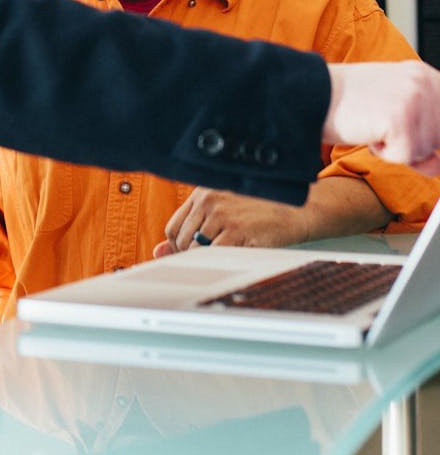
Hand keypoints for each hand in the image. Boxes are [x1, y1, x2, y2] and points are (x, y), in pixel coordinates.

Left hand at [153, 187, 306, 257]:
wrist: (296, 209)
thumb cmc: (259, 211)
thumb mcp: (222, 210)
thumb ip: (191, 227)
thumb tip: (158, 251)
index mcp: (203, 192)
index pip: (174, 226)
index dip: (178, 246)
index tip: (191, 254)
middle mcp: (209, 200)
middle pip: (180, 240)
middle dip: (190, 256)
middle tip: (211, 259)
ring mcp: (222, 215)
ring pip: (195, 250)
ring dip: (205, 260)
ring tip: (225, 256)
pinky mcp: (237, 230)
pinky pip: (213, 255)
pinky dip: (218, 262)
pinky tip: (233, 258)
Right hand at [325, 61, 439, 174]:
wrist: (311, 95)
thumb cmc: (347, 103)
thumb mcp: (393, 105)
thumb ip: (422, 125)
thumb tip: (438, 163)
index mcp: (425, 75)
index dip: (431, 137)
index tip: (410, 137)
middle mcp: (423, 82)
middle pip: (438, 139)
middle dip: (412, 144)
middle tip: (383, 128)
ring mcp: (413, 98)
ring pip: (423, 152)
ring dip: (396, 148)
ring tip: (373, 125)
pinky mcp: (399, 118)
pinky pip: (405, 157)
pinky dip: (383, 153)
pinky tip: (367, 131)